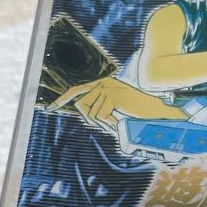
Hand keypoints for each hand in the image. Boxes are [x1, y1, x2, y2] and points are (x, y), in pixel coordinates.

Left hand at [50, 76, 169, 130]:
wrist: (156, 112)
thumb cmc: (138, 113)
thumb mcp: (116, 107)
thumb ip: (101, 105)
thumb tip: (83, 110)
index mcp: (103, 84)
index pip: (77, 90)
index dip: (63, 99)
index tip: (49, 109)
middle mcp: (103, 82)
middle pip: (82, 106)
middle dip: (92, 119)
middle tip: (110, 123)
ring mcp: (108, 87)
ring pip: (91, 113)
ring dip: (103, 123)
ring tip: (118, 121)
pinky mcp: (112, 95)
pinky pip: (101, 116)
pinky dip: (110, 123)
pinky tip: (121, 121)